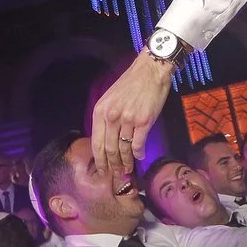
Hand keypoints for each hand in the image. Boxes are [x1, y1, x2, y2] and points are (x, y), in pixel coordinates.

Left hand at [91, 49, 174, 179]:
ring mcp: (128, 119)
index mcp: (100, 111)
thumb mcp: (110, 98)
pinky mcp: (144, 121)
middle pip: (110, 149)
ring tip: (127, 170)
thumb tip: (107, 141)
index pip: (96, 143)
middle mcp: (112, 116)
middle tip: (116, 175)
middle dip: (113, 165)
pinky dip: (139, 154)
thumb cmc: (130, 84)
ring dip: (126, 162)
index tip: (102, 171)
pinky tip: (139, 157)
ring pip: (124, 148)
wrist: (150, 71)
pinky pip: (139, 144)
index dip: (100, 160)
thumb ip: (106, 118)